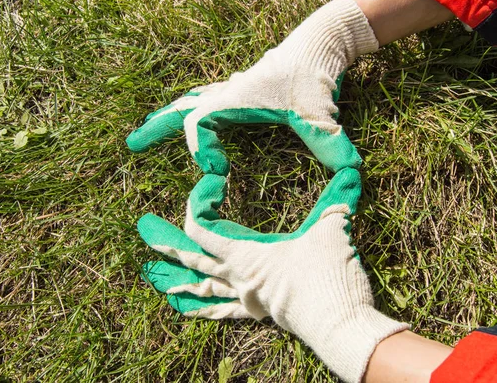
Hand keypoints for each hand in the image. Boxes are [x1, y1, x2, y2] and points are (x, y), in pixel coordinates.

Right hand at [126, 0, 378, 175]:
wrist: (320, 41)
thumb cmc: (315, 74)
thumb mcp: (321, 115)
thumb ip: (331, 144)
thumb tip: (350, 174)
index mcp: (235, 98)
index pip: (197, 124)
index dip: (198, 149)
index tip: (217, 174)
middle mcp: (227, 92)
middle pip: (180, 109)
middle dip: (157, 129)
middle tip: (132, 144)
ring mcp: (232, 88)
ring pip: (189, 101)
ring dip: (166, 116)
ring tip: (147, 130)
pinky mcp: (241, 88)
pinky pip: (205, 98)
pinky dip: (188, 109)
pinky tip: (186, 114)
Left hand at [139, 167, 407, 382]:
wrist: (343, 328)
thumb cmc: (330, 279)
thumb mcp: (332, 230)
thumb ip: (338, 196)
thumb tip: (353, 168)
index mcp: (245, 256)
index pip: (203, 229)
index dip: (198, 203)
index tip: (210, 183)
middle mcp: (238, 279)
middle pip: (192, 258)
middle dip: (167, 243)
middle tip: (143, 228)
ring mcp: (245, 299)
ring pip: (200, 288)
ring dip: (174, 279)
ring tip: (150, 275)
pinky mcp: (258, 313)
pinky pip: (220, 312)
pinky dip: (199, 308)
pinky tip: (182, 308)